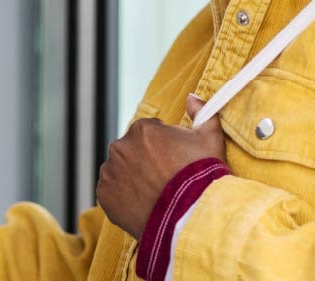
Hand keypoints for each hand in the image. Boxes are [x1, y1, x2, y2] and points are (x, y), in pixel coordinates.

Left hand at [96, 95, 225, 238]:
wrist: (190, 216)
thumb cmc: (201, 176)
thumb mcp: (210, 138)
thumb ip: (202, 112)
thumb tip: (192, 97)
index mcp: (142, 128)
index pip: (148, 132)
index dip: (163, 146)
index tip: (173, 161)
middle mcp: (120, 147)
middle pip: (132, 150)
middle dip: (145, 160)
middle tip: (164, 179)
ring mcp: (109, 172)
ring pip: (120, 170)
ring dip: (132, 177)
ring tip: (154, 193)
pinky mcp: (103, 195)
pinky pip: (111, 191)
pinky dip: (123, 196)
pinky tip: (143, 203)